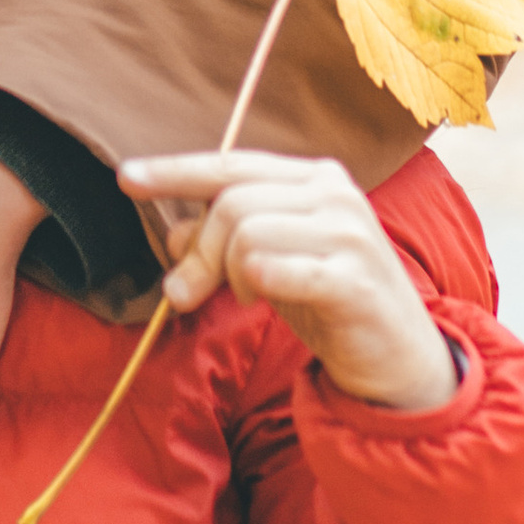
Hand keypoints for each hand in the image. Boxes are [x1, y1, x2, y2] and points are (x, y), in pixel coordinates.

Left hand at [118, 148, 456, 412]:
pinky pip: (277, 269)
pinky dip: (258, 282)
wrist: (398, 358)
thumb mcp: (267, 264)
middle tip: (185, 295)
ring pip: (246, 234)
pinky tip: (263, 297)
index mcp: (313, 178)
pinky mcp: (355, 279)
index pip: (231, 164)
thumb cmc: (326, 302)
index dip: (175, 171)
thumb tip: (173, 234)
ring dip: (228, 276)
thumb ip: (223, 240)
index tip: (125, 178)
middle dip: (197, 253)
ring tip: (248, 298)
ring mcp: (350, 233)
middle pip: (231, 203)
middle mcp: (335, 194)